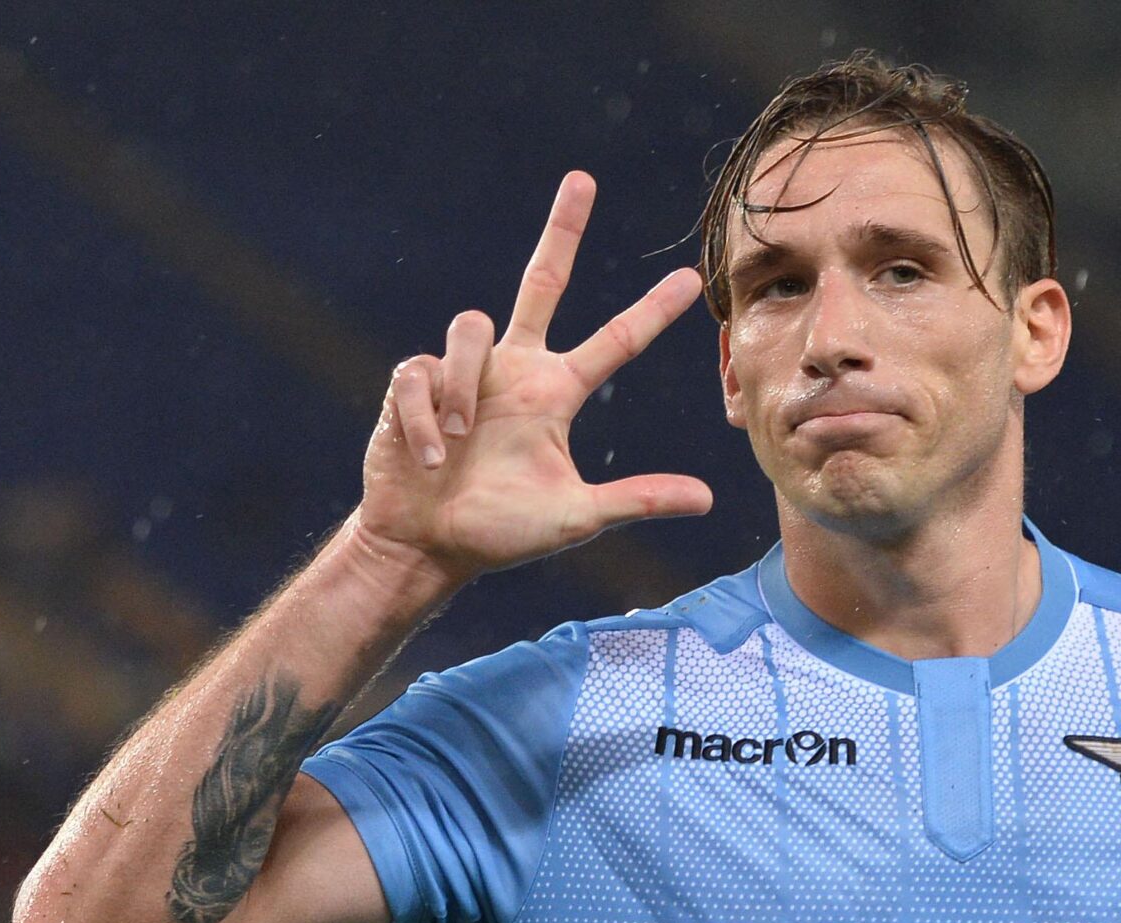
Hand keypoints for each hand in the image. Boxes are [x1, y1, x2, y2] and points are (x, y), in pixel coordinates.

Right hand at [355, 171, 712, 581]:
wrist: (424, 544)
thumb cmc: (499, 532)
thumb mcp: (576, 516)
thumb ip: (636, 500)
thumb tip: (706, 499)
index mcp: (555, 393)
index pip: (614, 342)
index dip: (650, 311)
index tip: (690, 281)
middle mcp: (515, 369)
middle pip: (541, 281)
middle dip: (561, 230)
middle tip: (584, 180)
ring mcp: (464, 370)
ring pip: (468, 326)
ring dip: (462, 390)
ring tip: (457, 443)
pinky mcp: (414, 379)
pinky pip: (420, 373)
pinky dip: (426, 418)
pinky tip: (429, 455)